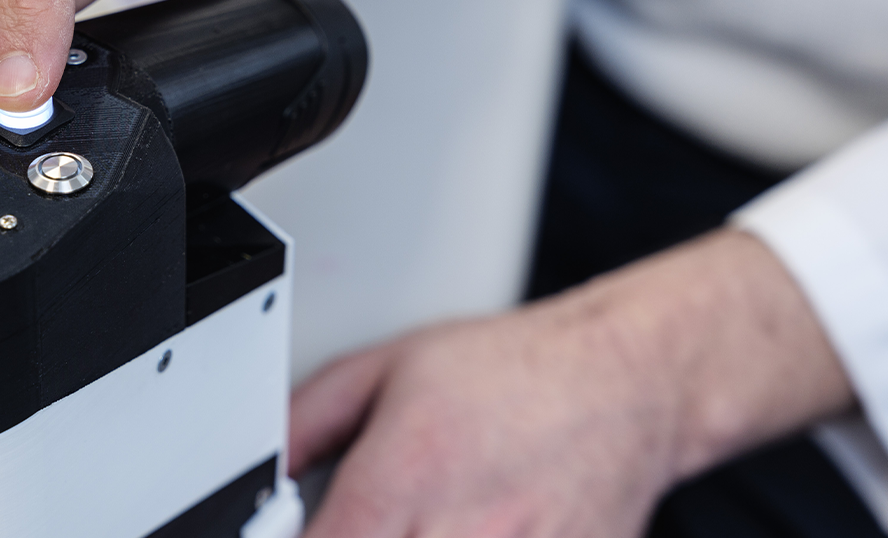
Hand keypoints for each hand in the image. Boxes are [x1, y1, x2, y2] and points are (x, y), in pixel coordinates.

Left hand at [290, 229, 854, 537]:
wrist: (625, 383)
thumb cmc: (510, 371)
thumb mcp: (384, 367)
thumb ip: (305, 422)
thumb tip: (261, 471)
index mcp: (403, 478)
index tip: (300, 536)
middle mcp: (458, 532)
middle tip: (370, 523)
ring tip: (424, 523)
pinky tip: (470, 528)